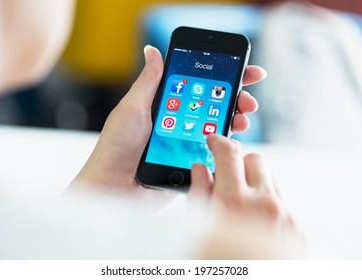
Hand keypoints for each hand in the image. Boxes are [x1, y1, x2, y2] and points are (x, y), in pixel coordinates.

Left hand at [69, 46, 266, 209]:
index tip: (245, 71)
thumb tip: (152, 50)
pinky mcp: (190, 163)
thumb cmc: (116, 146)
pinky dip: (226, 145)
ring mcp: (187, 143)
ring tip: (241, 119)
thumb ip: (149, 81)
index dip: (223, 77)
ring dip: (235, 120)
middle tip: (247, 100)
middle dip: (236, 99)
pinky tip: (232, 140)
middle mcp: (179, 122)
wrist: (114, 186)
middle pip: (214, 106)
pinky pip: (213, 153)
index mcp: (166, 105)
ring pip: (218, 128)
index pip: (199, 86)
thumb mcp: (133, 107)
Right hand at [189, 135, 303, 258]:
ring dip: (255, 183)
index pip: (228, 153)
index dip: (218, 141)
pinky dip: (268, 202)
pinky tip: (256, 221)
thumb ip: (198, 192)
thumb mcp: (200, 228)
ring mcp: (284, 215)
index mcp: (234, 201)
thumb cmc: (221, 262)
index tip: (213, 140)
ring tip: (241, 204)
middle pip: (255, 158)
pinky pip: (282, 200)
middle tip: (228, 177)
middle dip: (239, 163)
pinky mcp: (297, 226)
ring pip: (271, 178)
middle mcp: (264, 203)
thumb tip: (199, 168)